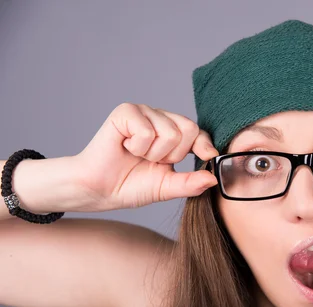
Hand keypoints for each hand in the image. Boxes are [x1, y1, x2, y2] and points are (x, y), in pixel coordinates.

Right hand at [73, 103, 217, 210]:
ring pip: (170, 133)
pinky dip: (138, 147)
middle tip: (152, 161)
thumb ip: (190, 183)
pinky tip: (125, 147)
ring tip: (136, 155)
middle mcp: (160, 118)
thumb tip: (214, 178)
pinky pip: (148, 131)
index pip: (198, 133)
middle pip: (189, 129)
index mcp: (172, 133)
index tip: (208, 156)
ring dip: (153, 154)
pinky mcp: (126, 111)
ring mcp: (144, 112)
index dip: (204, 145)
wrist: (99, 189)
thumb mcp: (167, 187)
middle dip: (173, 155)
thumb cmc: (130, 185)